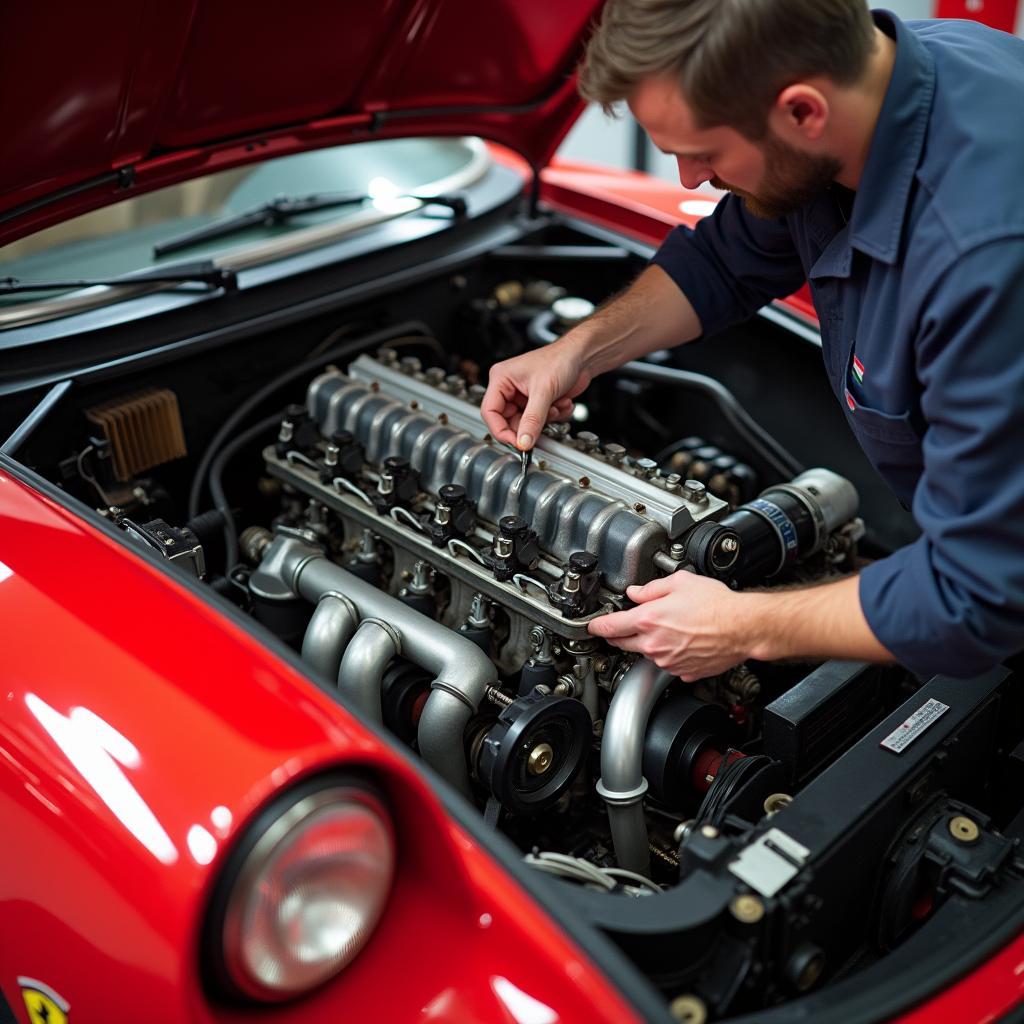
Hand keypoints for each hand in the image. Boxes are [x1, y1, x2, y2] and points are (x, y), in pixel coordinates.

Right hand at [481, 342, 590, 448]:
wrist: (582, 356)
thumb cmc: (561, 358)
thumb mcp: (544, 391)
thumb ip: (532, 420)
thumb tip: (523, 441)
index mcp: (501, 379)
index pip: (490, 412)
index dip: (501, 430)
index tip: (516, 442)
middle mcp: (510, 388)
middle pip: (508, 421)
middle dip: (529, 425)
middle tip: (540, 427)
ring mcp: (524, 397)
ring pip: (526, 424)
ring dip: (545, 420)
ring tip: (555, 407)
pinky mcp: (538, 403)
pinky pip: (540, 422)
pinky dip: (554, 417)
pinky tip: (561, 403)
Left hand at [588, 572, 749, 680]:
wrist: (743, 628)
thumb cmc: (717, 606)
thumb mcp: (679, 583)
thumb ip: (651, 588)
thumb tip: (636, 592)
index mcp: (648, 620)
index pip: (610, 627)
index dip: (597, 626)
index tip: (592, 626)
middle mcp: (654, 644)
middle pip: (623, 643)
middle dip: (620, 634)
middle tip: (625, 624)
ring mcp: (667, 661)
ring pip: (646, 653)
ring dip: (650, 643)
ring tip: (670, 628)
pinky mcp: (682, 672)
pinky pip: (668, 664)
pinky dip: (670, 654)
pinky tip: (684, 641)